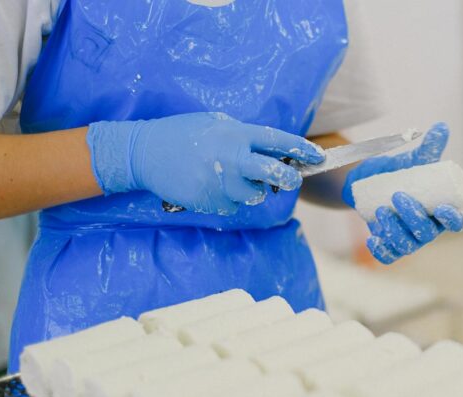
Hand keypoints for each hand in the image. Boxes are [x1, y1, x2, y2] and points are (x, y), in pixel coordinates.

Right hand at [87, 112, 323, 214]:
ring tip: (232, 179)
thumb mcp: (214, 123)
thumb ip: (242, 135)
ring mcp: (219, 181)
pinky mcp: (208, 200)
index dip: (301, 149)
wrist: (144, 153)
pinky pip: (232, 207)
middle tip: (291, 180)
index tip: (319, 156)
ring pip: (254, 195)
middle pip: (274, 172)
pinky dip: (228, 201)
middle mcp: (231, 157)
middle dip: (289, 178)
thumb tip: (271, 150)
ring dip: (251, 191)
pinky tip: (212, 187)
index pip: (278, 140)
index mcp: (235, 133)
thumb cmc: (182, 134)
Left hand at [342, 122, 462, 263]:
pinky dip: (381, 250)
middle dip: (414, 217)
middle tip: (398, 196)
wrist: (368, 185)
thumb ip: (429, 148)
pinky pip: (388, 256)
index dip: (451, 219)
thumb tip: (441, 127)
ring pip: (407, 245)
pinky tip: (373, 239)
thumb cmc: (399, 174)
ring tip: (382, 211)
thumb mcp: (413, 162)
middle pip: (428, 233)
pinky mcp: (389, 246)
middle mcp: (428, 230)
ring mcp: (409, 240)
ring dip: (395, 231)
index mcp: (440, 212)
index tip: (441, 208)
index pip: (454, 222)